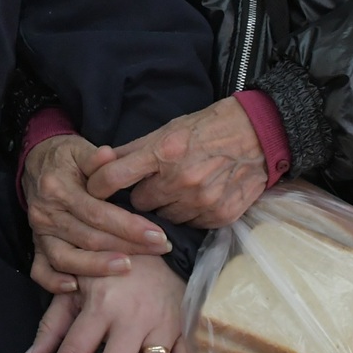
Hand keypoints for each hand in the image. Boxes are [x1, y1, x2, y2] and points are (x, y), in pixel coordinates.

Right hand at [24, 135, 171, 291]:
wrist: (37, 161)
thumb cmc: (66, 157)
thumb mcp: (80, 150)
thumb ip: (95, 158)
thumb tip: (108, 155)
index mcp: (58, 189)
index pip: (97, 213)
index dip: (129, 226)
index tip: (158, 235)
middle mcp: (46, 213)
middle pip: (88, 238)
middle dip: (127, 247)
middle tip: (159, 250)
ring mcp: (39, 233)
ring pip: (66, 258)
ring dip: (98, 267)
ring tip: (128, 267)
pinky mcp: (36, 245)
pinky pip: (40, 270)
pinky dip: (55, 283)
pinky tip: (77, 288)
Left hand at [87, 98, 267, 227]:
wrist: (258, 134)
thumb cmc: (208, 127)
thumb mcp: (168, 128)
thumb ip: (135, 149)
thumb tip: (101, 162)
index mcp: (162, 152)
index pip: (113, 178)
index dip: (98, 187)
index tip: (94, 191)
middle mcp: (180, 179)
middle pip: (139, 203)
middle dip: (144, 194)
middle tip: (158, 182)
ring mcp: (201, 201)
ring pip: (164, 218)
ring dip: (168, 206)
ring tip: (184, 187)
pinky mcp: (220, 216)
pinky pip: (191, 224)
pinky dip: (192, 213)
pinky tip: (202, 196)